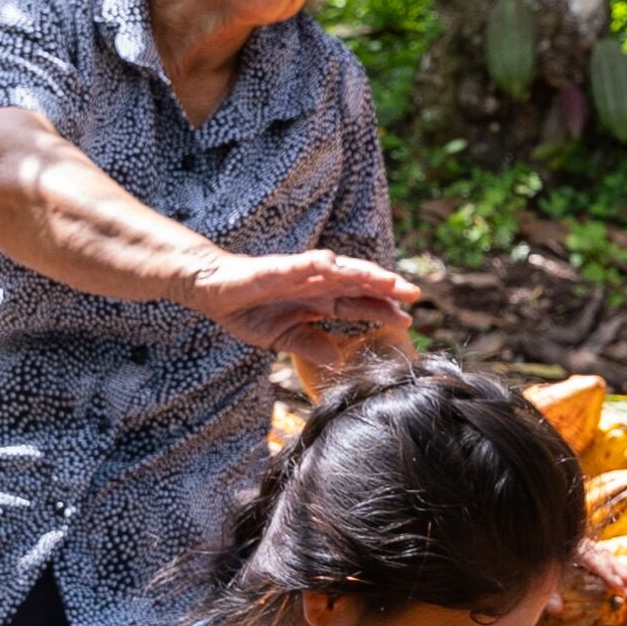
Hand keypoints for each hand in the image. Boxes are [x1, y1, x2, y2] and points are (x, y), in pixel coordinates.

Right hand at [183, 248, 421, 376]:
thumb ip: (311, 346)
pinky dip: (316, 263)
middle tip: (414, 294)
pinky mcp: (275, 269)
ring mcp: (298, 274)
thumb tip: (337, 361)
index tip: (408, 320)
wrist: (212, 291)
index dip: (383, 310)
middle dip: (386, 288)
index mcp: (319, 300)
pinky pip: (299, 265)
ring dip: (364, 273)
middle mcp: (315, 283)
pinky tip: (334, 263)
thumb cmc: (247, 310)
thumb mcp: (283, 338)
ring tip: (387, 278)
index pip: (359, 304)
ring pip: (339, 270)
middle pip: (358, 284)